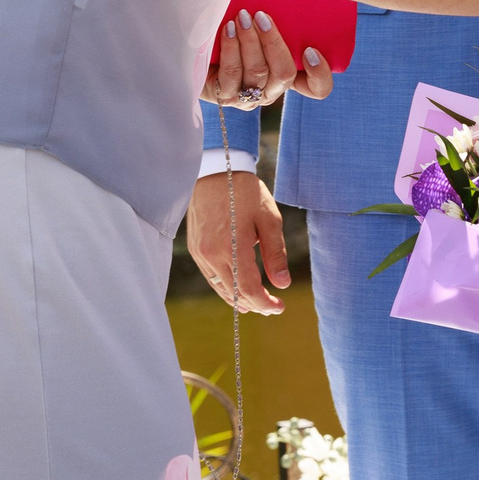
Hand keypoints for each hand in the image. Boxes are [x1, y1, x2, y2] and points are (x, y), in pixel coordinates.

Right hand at [188, 171, 289, 312]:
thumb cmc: (245, 192)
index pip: (249, 289)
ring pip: (220, 288)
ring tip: (258, 304)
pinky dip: (225, 288)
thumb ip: (275, 254)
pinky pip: (211, 277)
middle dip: (255, 304)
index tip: (280, 307)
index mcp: (232, 247)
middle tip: (273, 307)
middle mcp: (211, 254)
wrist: (216, 171)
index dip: (265, 303)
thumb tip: (282, 284)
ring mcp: (200, 252)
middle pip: (234, 293)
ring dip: (239, 299)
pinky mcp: (196, 248)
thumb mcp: (269, 219)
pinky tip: (237, 291)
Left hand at [198, 7, 332, 108]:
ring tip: (242, 17)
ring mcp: (248, 97)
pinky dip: (232, 48)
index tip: (310, 49)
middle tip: (261, 17)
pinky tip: (228, 29)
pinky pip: (233, 73)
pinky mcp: (225, 96)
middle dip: (274, 43)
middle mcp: (271, 90)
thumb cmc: (234, 27)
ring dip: (250, 41)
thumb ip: (274, 20)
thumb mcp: (258, 25)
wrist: (195, 46)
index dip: (320, 74)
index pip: (316, 88)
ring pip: (258, 72)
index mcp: (287, 75)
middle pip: (285, 74)